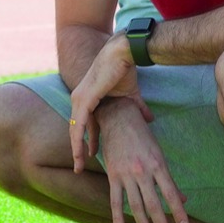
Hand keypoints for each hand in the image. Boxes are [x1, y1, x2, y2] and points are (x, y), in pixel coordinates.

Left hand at [69, 33, 153, 172]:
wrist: (123, 54)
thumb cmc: (125, 71)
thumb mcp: (130, 95)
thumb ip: (137, 108)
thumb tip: (149, 119)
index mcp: (88, 100)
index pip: (85, 125)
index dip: (87, 141)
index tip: (90, 156)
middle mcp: (79, 100)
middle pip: (76, 130)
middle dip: (78, 150)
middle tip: (79, 168)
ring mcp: (79, 99)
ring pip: (74, 130)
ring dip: (76, 149)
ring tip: (78, 166)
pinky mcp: (84, 99)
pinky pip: (79, 124)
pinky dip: (79, 139)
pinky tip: (80, 152)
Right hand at [97, 100, 188, 222]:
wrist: (118, 118)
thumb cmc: (141, 135)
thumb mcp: (159, 154)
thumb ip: (168, 179)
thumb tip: (183, 199)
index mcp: (158, 165)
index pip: (171, 194)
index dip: (178, 212)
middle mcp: (143, 172)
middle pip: (154, 204)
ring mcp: (127, 175)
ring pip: (136, 205)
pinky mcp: (113, 175)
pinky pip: (115, 200)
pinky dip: (117, 216)